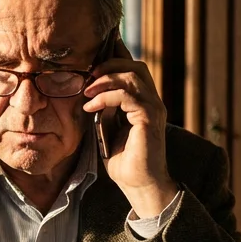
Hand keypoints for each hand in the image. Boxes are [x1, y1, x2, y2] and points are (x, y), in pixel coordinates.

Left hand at [82, 39, 178, 217]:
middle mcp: (152, 101)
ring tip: (86, 91)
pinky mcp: (150, 118)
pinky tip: (91, 106)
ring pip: (132, 76)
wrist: (138, 185)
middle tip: (87, 75)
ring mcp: (153, 108)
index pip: (133, 69)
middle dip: (109, 65)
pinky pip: (128, 95)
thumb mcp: (108, 127)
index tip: (91, 56)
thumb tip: (90, 90)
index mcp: (143, 101)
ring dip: (105, 79)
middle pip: (136, 66)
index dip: (115, 57)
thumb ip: (105, 108)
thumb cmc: (123, 160)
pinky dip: (106, 96)